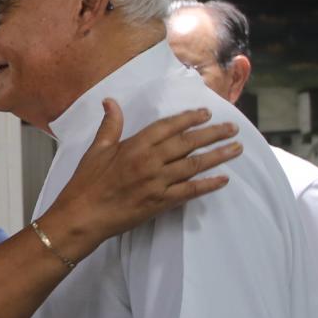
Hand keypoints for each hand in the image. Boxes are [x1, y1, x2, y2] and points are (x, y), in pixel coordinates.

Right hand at [42, 101, 240, 260]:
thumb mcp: (96, 150)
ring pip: (194, 165)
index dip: (189, 118)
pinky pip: (190, 191)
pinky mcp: (160, 202)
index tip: (206, 113)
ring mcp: (157, 182)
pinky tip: (223, 179)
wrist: (81, 216)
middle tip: (232, 128)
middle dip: (213, 133)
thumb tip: (110, 101)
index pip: (168, 126)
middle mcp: (149, 161)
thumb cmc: (86, 183)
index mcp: (134, 145)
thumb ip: (110, 125)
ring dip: (217, 156)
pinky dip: (208, 185)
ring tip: (236, 149)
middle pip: (188, 143)